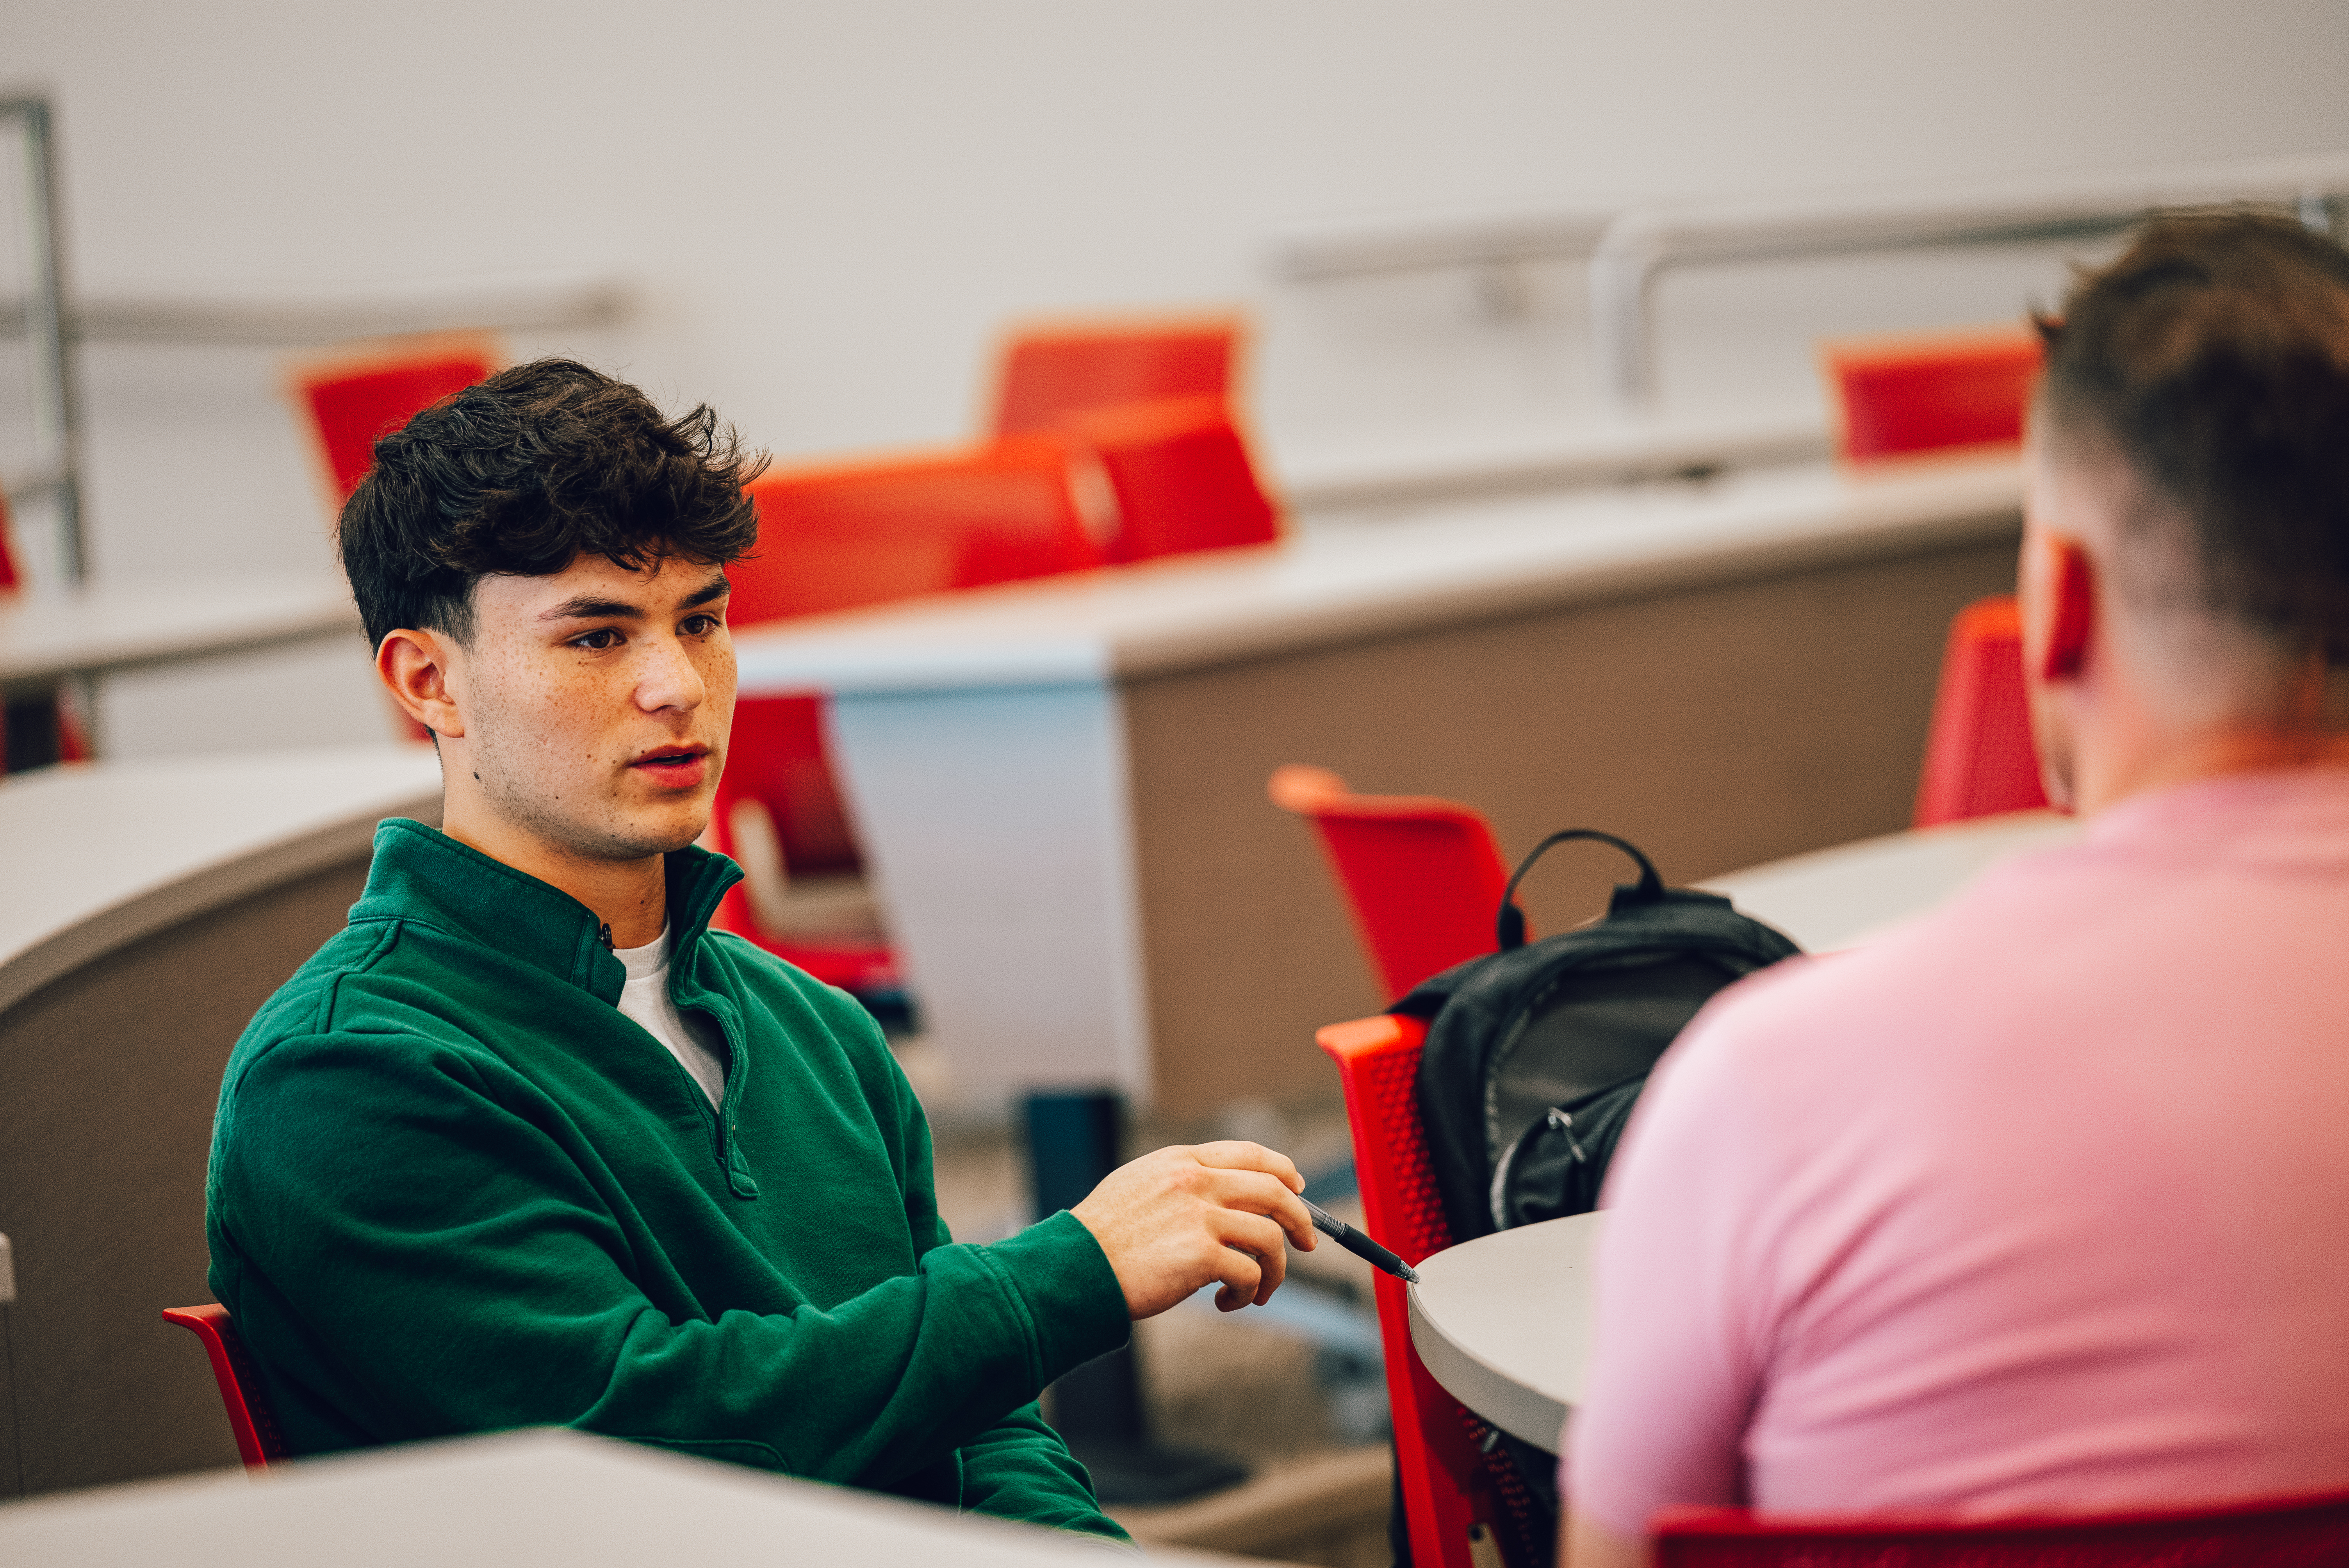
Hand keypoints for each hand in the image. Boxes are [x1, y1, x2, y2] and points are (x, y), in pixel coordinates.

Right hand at [1069, 1141, 1317, 1318]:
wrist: (1072, 1269)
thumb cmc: (1101, 1238)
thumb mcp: (1140, 1187)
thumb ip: (1183, 1184)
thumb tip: (1229, 1199)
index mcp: (1181, 1161)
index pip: (1251, 1154)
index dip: (1284, 1171)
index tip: (1298, 1189)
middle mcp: (1195, 1181)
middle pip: (1275, 1191)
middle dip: (1301, 1220)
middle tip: (1307, 1246)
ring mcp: (1200, 1217)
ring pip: (1270, 1238)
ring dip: (1275, 1271)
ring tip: (1256, 1292)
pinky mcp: (1202, 1256)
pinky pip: (1250, 1274)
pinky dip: (1248, 1294)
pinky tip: (1227, 1303)